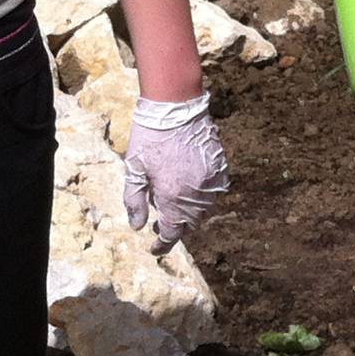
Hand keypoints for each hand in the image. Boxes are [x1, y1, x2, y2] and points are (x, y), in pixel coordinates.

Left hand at [122, 94, 230, 251]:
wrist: (176, 107)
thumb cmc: (150, 137)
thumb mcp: (134, 170)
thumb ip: (135, 201)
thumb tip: (138, 226)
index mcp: (172, 197)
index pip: (171, 233)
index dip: (162, 245)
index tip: (155, 248)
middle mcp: (195, 193)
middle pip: (190, 224)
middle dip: (176, 227)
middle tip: (161, 222)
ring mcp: (211, 180)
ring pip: (205, 209)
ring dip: (191, 213)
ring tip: (175, 204)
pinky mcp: (220, 166)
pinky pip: (216, 191)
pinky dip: (205, 196)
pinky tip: (192, 187)